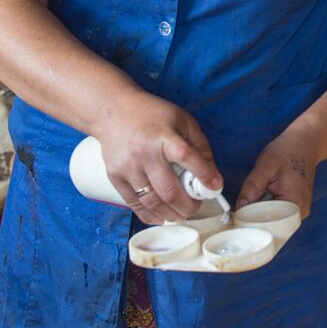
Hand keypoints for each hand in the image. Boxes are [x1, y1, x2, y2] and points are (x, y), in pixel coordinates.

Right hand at [92, 86, 221, 225]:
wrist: (112, 110)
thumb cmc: (151, 114)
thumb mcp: (182, 120)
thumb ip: (199, 146)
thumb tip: (211, 175)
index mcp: (164, 136)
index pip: (186, 157)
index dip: (203, 174)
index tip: (214, 187)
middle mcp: (144, 153)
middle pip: (169, 190)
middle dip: (187, 206)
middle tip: (195, 207)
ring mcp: (128, 166)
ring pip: (152, 202)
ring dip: (170, 214)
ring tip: (181, 214)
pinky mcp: (115, 176)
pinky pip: (134, 203)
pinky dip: (149, 215)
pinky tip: (161, 217)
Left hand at [236, 132, 319, 218]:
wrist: (305, 143)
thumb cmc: (287, 151)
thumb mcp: (266, 166)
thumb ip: (252, 187)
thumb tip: (238, 208)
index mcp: (295, 204)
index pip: (267, 223)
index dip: (248, 221)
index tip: (234, 217)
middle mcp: (299, 214)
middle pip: (270, 225)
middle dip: (253, 219)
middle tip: (240, 207)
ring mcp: (298, 212)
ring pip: (272, 221)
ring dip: (259, 214)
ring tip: (252, 200)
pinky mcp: (295, 208)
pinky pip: (277, 215)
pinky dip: (266, 209)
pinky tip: (261, 198)